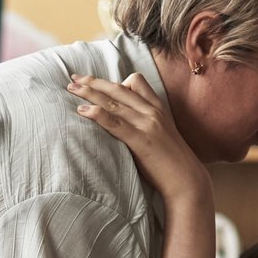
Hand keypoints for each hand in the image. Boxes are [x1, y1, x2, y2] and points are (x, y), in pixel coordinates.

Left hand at [70, 72, 210, 209]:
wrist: (186, 179)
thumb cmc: (170, 162)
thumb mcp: (159, 134)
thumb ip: (143, 123)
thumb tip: (121, 122)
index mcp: (157, 107)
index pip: (135, 81)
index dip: (113, 81)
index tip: (95, 83)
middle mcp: (152, 111)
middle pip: (118, 88)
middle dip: (93, 81)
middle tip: (73, 78)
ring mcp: (147, 124)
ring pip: (113, 101)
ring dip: (89, 93)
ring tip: (71, 90)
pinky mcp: (140, 140)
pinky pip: (115, 122)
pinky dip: (97, 114)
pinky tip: (82, 111)